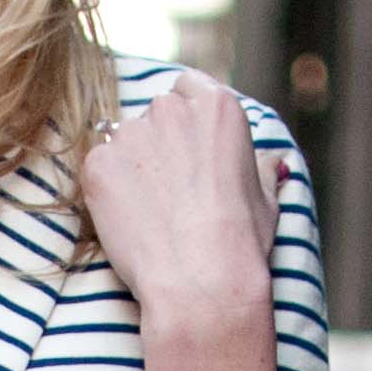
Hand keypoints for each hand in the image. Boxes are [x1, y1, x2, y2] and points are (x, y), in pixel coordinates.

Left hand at [79, 72, 284, 341]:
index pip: (188, 89)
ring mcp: (132, 134)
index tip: (185, 146)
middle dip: (158, 143)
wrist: (200, 281)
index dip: (185, 118)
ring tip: (149, 212)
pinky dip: (107, 191)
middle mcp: (172, 110)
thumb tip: (272, 161)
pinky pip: (98, 169)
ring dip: (131, 166)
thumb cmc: (239, 244)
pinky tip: (127, 221)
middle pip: (155, 114)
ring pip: (124, 141)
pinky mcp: (99, 164)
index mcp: (218, 107)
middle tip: (168, 190)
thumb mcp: (266, 199)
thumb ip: (261, 168)